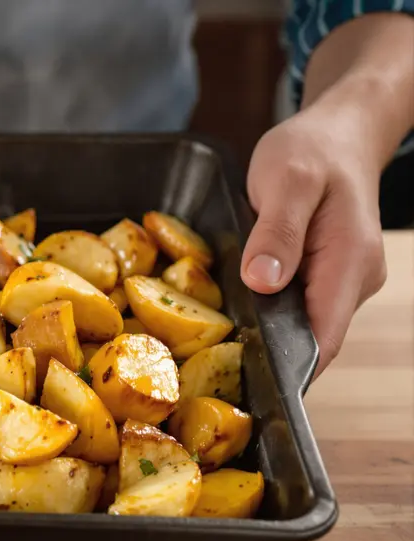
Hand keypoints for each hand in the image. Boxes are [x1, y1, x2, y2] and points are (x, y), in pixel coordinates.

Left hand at [240, 97, 386, 376]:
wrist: (338, 132)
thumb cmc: (312, 150)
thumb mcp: (286, 181)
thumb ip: (277, 233)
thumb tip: (264, 282)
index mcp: (349, 263)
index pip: (324, 340)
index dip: (288, 371)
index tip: (245, 385)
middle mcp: (353, 281)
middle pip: (311, 340)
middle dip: (267, 356)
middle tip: (210, 369)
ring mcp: (342, 281)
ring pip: (301, 325)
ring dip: (264, 333)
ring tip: (213, 344)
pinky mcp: (325, 276)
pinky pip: (296, 306)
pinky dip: (268, 311)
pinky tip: (233, 311)